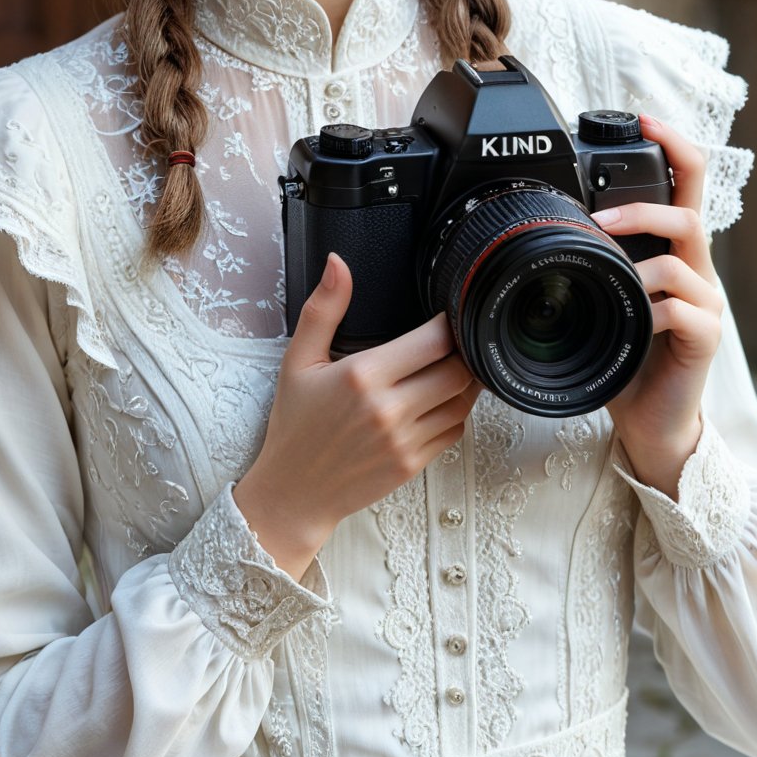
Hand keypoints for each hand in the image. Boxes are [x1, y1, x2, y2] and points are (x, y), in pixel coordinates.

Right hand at [233, 254, 481, 579]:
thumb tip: (338, 263)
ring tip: (453, 366)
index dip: (450, 323)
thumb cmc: (295, 424)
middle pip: (458, 371)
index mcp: (362, 376)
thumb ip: (323, 309)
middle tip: (458, 339)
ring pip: (462, 402)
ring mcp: (404, 440)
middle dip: (463, 351)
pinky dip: (455, 413)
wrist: (292, 492)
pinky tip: (439, 401)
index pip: (433, 341)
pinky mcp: (412, 465)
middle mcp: (388, 409)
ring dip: (465, 382)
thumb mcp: (299, 361)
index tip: (448, 312)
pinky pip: (453, 432)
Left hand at [590, 113, 722, 498]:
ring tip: (608, 273)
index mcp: (672, 252)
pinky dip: (652, 308)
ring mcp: (706, 302)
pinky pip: (683, 307)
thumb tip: (546, 225)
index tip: (643, 119)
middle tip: (599, 218)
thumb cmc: (624, 357)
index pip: (685, 183)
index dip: (672, 145)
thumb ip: (593, 262)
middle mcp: (696, 269)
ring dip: (640, 256)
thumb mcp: (603, 299)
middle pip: (692, 208)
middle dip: (644, 203)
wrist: (651, 423)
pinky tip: (633, 322)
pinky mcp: (706, 336)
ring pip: (686, 251)